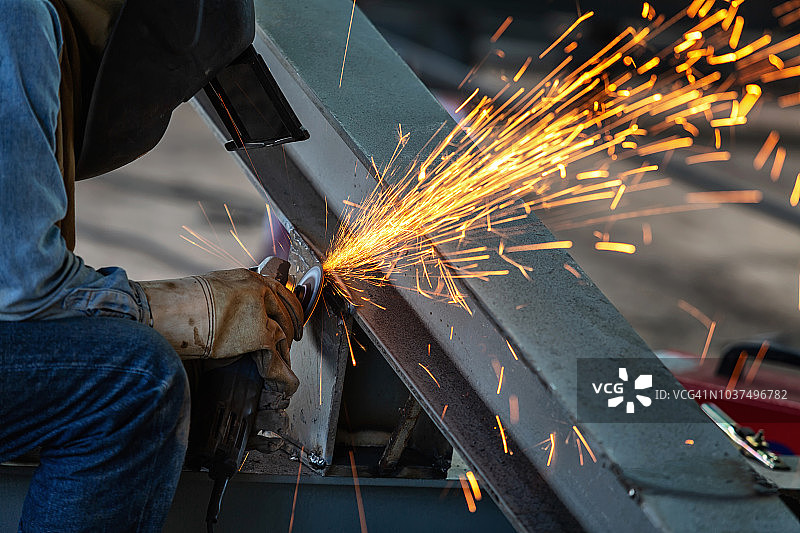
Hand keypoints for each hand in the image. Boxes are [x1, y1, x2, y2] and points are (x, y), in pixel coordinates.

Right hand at [136, 269, 302, 389]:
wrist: (171, 312)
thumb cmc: (179, 305)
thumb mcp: (210, 291)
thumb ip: (228, 298)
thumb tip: (229, 312)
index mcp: (245, 277)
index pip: (276, 289)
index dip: (285, 305)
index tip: (289, 314)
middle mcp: (257, 289)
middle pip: (286, 307)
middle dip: (292, 323)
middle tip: (294, 335)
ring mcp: (260, 311)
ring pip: (283, 330)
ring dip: (284, 345)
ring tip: (285, 356)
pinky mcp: (259, 333)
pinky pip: (276, 352)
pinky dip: (281, 366)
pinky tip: (283, 374)